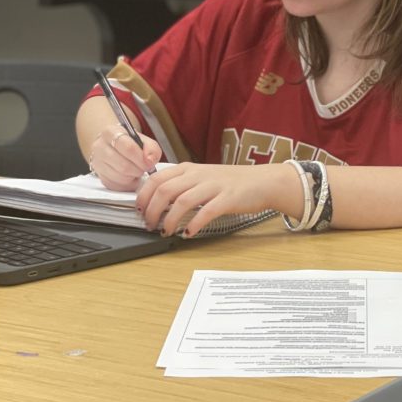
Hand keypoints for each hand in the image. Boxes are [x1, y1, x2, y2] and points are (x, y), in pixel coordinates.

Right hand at [87, 124, 161, 190]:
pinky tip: (130, 175)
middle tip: (144, 167)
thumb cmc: (129, 142)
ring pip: (121, 178)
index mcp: (110, 132)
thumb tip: (150, 161)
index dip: (141, 158)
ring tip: (136, 169)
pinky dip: (128, 183)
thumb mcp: (142, 139)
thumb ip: (151, 148)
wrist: (114, 146)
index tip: (150, 163)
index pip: (128, 148)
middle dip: (139, 169)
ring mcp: (97, 163)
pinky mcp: (100, 178)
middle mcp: (99, 147)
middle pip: (124, 166)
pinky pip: (118, 186)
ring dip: (134, 176)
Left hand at [135, 162, 296, 237]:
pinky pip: (206, 211)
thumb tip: (158, 199)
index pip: (157, 178)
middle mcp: (198, 174)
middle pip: (165, 190)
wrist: (262, 181)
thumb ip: (182, 184)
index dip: (144, 195)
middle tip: (149, 225)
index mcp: (189, 169)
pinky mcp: (227, 198)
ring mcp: (213, 185)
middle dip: (152, 210)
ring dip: (169, 219)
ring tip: (165, 232)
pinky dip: (194, 223)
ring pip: (182, 201)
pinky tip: (188, 233)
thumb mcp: (202, 177)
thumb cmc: (231, 182)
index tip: (139, 210)